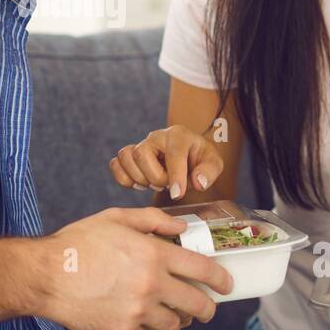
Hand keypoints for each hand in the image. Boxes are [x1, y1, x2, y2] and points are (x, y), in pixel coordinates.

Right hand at [34, 207, 231, 329]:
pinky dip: (149, 328)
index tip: (226, 284)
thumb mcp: (115, 218)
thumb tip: (181, 227)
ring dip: (178, 320)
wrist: (46, 275)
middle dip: (208, 307)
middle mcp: (151, 286)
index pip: (203, 271)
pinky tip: (141, 316)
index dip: (221, 279)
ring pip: (175, 325)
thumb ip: (153, 221)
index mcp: (153, 255)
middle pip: (198, 305)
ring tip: (172, 312)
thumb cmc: (77, 243)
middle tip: (207, 306)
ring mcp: (137, 312)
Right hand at [109, 125, 223, 200]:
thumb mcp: (213, 163)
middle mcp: (156, 136)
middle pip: (142, 153)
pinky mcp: (130, 155)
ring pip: (126, 157)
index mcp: (179, 135)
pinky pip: (116, 163)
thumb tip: (198, 182)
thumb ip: (209, 172)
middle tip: (167, 185)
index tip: (178, 194)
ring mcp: (141, 144)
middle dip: (155, 177)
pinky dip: (124, 177)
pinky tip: (139, 183)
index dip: (175, 176)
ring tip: (154, 183)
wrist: (188, 156)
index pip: (173, 153)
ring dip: (139, 177)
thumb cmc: (199, 159)